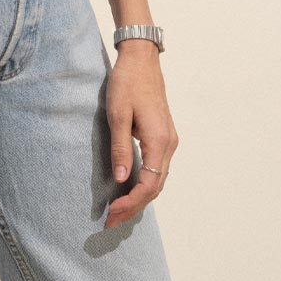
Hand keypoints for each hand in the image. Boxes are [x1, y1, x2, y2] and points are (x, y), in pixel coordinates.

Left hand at [104, 42, 174, 227]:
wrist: (141, 59)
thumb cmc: (127, 83)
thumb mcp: (117, 115)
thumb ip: (120, 148)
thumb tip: (120, 180)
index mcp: (160, 141)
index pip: (148, 185)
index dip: (130, 203)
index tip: (111, 214)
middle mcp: (169, 144)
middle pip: (155, 187)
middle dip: (134, 207)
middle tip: (110, 222)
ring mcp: (169, 141)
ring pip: (158, 180)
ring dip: (139, 198)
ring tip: (118, 211)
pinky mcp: (163, 136)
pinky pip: (157, 169)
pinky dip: (144, 184)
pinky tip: (129, 189)